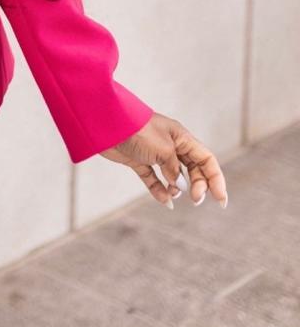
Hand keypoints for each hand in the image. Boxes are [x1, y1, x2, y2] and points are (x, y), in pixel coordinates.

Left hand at [98, 113, 227, 210]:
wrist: (105, 124)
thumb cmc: (137, 131)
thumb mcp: (163, 150)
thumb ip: (174, 169)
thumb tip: (179, 184)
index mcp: (182, 137)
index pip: (206, 159)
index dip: (216, 179)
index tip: (221, 199)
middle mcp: (171, 145)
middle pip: (193, 168)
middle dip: (198, 185)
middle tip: (195, 199)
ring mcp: (155, 153)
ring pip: (174, 175)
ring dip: (178, 188)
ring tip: (174, 194)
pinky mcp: (139, 160)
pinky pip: (154, 178)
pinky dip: (159, 190)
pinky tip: (165, 202)